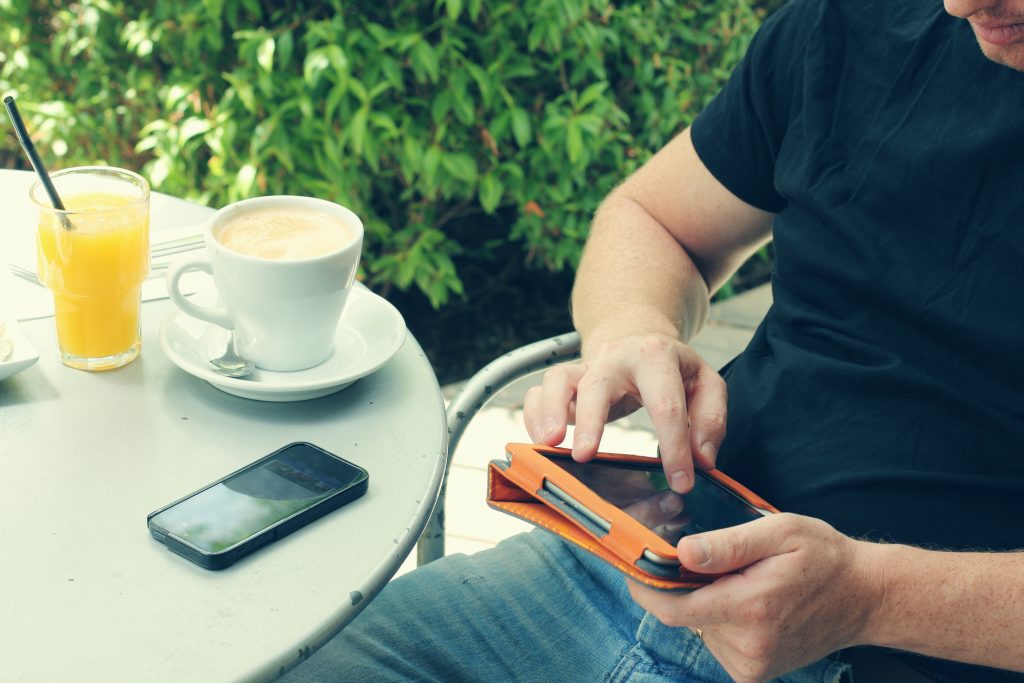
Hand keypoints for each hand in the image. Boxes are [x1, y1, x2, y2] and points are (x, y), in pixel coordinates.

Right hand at [523, 331, 725, 491]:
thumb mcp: (705, 385)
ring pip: (557, 379)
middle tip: (584, 457)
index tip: (681, 482)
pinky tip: (540, 441)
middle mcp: (614, 358)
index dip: (675, 446)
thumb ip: (710, 421)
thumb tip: (701, 461)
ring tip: (548, 444)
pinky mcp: (564, 382)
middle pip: (597, 384)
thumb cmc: (674, 370)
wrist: (638, 338)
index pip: (666, 405)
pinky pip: (538, 391)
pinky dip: (533, 415)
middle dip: (590, 422)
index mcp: (655, 357)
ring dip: (548, 410)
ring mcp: (585, 367)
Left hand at [628, 513, 880, 682]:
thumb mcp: (779, 532)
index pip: (673, 608)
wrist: (865, 598)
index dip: (645, 588)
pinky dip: (721, 620)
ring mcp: (752, 664)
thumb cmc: (823, 557)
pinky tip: (749, 604)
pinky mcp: (754, 672)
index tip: (634, 566)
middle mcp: (748, 644)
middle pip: (684, 615)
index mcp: (750, 607)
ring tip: (741, 581)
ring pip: (699, 627)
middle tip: (707, 560)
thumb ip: (729, 544)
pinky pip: (716, 641)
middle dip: (684, 586)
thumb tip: (682, 552)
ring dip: (706, 602)